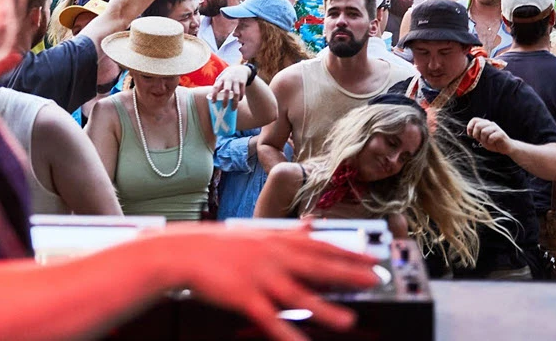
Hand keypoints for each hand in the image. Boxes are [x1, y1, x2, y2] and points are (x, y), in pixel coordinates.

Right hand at [148, 225, 379, 340]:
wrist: (181, 252)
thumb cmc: (218, 245)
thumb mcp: (257, 233)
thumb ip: (288, 233)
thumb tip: (312, 226)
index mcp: (277, 241)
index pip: (320, 246)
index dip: (349, 253)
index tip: (373, 258)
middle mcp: (273, 257)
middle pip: (317, 267)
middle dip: (348, 274)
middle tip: (374, 280)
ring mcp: (259, 278)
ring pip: (298, 295)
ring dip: (324, 309)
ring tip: (348, 320)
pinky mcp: (244, 297)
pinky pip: (269, 318)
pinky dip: (286, 332)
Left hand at [211, 64, 252, 106]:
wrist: (240, 69)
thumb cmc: (227, 77)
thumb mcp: (221, 78)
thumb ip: (217, 86)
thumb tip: (210, 97)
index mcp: (221, 79)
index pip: (216, 87)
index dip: (214, 95)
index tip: (213, 102)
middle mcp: (228, 79)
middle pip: (226, 90)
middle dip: (225, 100)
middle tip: (224, 107)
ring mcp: (236, 81)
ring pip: (236, 93)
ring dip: (235, 102)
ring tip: (233, 108)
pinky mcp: (243, 82)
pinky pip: (242, 92)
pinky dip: (240, 98)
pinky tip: (238, 101)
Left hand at [467, 118, 513, 154]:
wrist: (506, 147)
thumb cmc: (493, 143)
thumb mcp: (482, 139)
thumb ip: (476, 134)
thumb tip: (469, 132)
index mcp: (485, 124)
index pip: (475, 120)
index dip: (470, 127)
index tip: (470, 134)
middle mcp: (490, 124)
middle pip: (478, 125)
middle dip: (476, 134)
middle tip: (479, 139)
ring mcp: (496, 128)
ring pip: (484, 131)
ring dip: (483, 139)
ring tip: (487, 142)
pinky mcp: (501, 134)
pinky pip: (491, 136)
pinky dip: (489, 141)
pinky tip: (492, 143)